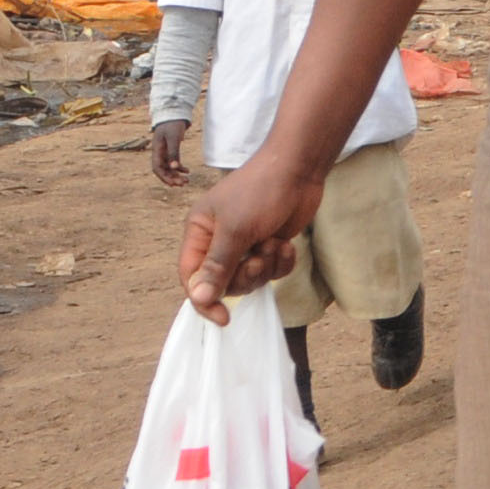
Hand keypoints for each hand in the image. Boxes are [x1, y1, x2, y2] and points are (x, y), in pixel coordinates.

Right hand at [146, 121, 189, 188]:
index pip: (157, 168)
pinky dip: (180, 168)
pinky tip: (187, 171)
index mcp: (157, 150)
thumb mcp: (174, 139)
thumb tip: (174, 168)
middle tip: (184, 183)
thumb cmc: (172, 125)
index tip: (174, 184)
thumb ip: (173, 153)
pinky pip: (174, 162)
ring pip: (169, 168)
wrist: (174, 113)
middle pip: (163, 170)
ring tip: (187, 181)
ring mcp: (165, 151)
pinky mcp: (171, 149)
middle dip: (172, 178)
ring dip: (176, 175)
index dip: (164, 178)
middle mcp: (159, 153)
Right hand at [181, 158, 325, 324]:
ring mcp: (245, 244)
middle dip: (246, 275)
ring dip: (267, 266)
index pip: (191, 277)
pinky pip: (273, 272)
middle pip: (224, 283)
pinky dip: (282, 262)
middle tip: (260, 257)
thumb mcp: (235, 230)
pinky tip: (287, 244)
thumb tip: (198, 298)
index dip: (204, 299)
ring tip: (274, 243)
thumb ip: (217, 266)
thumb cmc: (260, 191)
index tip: (222, 318)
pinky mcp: (268, 245)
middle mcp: (218, 241)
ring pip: (251, 279)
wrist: (298, 170)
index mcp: (200, 233)